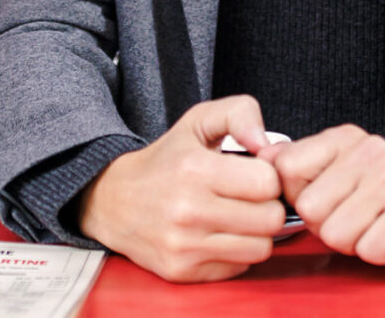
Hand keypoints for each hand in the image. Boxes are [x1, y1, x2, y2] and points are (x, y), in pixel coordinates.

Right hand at [76, 95, 286, 281]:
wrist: (113, 201)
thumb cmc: (165, 161)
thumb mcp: (198, 121)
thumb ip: (239, 113)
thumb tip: (266, 144)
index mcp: (195, 169)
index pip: (268, 183)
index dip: (268, 177)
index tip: (253, 175)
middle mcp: (188, 210)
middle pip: (271, 219)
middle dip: (267, 206)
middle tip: (249, 199)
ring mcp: (183, 245)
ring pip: (260, 248)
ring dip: (255, 233)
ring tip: (237, 217)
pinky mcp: (181, 271)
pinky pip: (238, 268)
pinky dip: (235, 253)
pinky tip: (218, 235)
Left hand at [262, 125, 384, 270]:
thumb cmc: (383, 201)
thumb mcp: (337, 173)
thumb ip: (298, 164)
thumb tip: (260, 154)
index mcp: (344, 138)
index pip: (286, 168)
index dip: (299, 196)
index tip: (327, 198)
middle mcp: (370, 150)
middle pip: (309, 208)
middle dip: (327, 226)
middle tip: (356, 218)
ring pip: (335, 233)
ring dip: (353, 243)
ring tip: (373, 226)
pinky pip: (369, 249)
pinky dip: (377, 253)